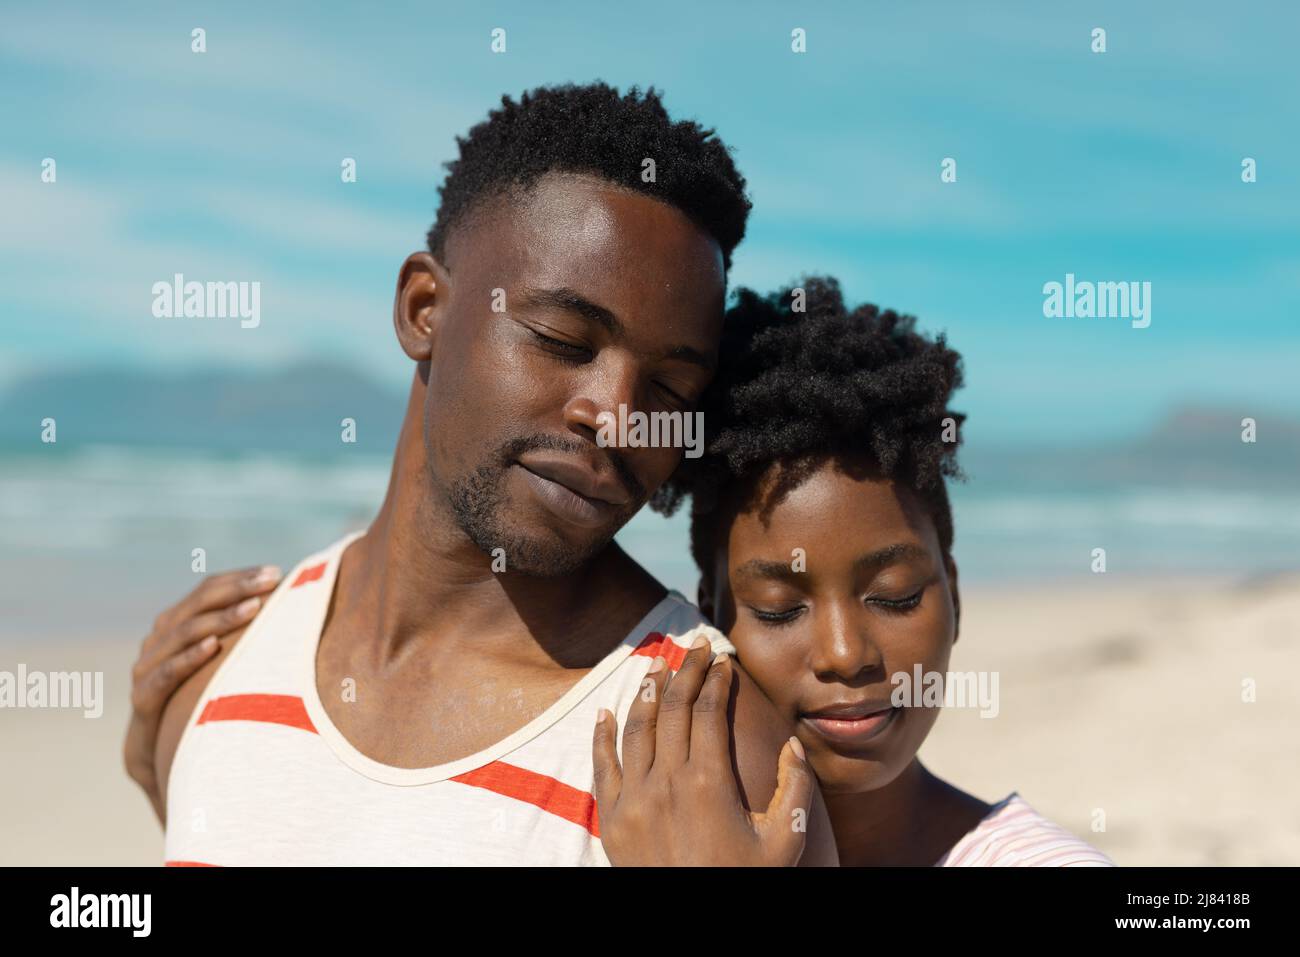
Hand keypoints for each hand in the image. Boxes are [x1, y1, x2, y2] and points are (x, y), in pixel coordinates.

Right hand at [123, 565, 279, 820]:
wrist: (161, 752)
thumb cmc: (201, 698)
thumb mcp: (222, 664)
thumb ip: (244, 635)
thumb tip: (296, 609)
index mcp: (176, 622)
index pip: (208, 589)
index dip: (240, 579)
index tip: (276, 572)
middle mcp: (158, 638)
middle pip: (198, 603)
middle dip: (238, 589)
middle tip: (272, 581)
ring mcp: (147, 666)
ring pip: (184, 633)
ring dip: (221, 618)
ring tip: (255, 607)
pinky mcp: (143, 697)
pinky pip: (167, 673)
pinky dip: (190, 657)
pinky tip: (215, 646)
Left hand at [591, 637, 814, 865]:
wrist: (692, 927)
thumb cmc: (742, 885)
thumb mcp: (783, 842)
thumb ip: (794, 790)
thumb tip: (792, 745)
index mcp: (709, 781)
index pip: (709, 712)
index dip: (716, 681)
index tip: (722, 661)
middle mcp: (666, 782)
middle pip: (674, 709)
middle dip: (686, 671)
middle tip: (695, 646)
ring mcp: (634, 798)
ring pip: (637, 728)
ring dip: (648, 691)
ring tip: (658, 665)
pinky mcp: (612, 818)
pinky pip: (602, 765)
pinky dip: (601, 734)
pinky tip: (605, 711)